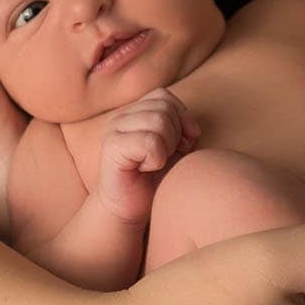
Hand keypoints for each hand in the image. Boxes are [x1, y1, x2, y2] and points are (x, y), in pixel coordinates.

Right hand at [98, 87, 201, 222]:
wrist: (128, 208)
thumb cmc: (153, 178)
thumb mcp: (173, 147)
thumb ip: (181, 126)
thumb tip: (192, 128)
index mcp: (133, 112)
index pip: (164, 96)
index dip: (180, 117)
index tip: (182, 143)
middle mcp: (120, 117)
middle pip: (164, 108)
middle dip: (175, 135)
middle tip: (165, 156)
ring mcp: (113, 130)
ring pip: (158, 121)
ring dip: (166, 147)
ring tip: (155, 162)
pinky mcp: (111, 147)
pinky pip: (149, 142)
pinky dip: (156, 158)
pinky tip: (146, 168)